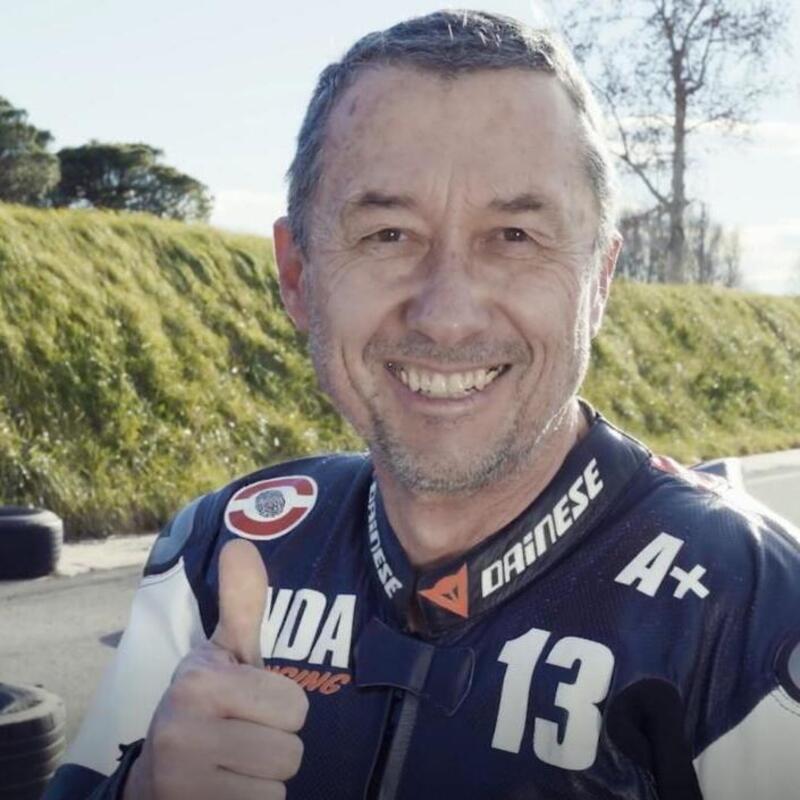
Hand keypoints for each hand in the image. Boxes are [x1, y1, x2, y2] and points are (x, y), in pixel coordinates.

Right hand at [123, 539, 308, 799]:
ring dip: (263, 781)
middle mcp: (181, 728)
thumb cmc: (207, 706)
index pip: (295, 707)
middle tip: (243, 740)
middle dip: (275, 748)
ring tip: (234, 765)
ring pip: (278, 789)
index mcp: (199, 680)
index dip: (282, 710)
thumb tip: (241, 543)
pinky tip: (225, 791)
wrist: (155, 778)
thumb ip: (242, 604)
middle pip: (289, 751)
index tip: (250, 707)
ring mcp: (181, 780)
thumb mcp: (225, 654)